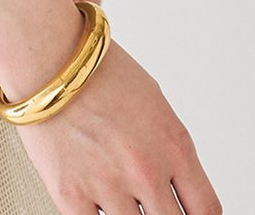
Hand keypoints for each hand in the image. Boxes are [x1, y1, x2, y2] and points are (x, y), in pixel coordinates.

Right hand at [12, 24, 220, 214]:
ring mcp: (108, 186)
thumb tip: (175, 190)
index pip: (207, 210)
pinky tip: (96, 202)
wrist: (47, 54)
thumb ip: (169, 152)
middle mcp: (145, 170)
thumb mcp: (154, 105)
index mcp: (173, 146)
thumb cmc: (98, 72)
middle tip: (151, 207)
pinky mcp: (71, 196)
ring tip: (119, 195)